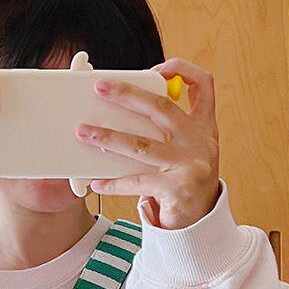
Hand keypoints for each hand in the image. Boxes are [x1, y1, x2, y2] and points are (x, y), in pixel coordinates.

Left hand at [76, 58, 220, 230]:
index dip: (184, 70)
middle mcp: (200, 142)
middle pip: (162, 108)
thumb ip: (166, 126)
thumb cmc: (184, 177)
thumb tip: (121, 110)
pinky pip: (137, 181)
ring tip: (85, 132)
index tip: (158, 68)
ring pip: (142, 145)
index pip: (203, 85)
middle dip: (128, 95)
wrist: (200, 220)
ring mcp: (190, 165)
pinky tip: (96, 181)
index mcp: (203, 126)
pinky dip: (114, 181)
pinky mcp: (177, 189)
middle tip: (100, 87)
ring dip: (109, 137)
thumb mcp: (186, 147)